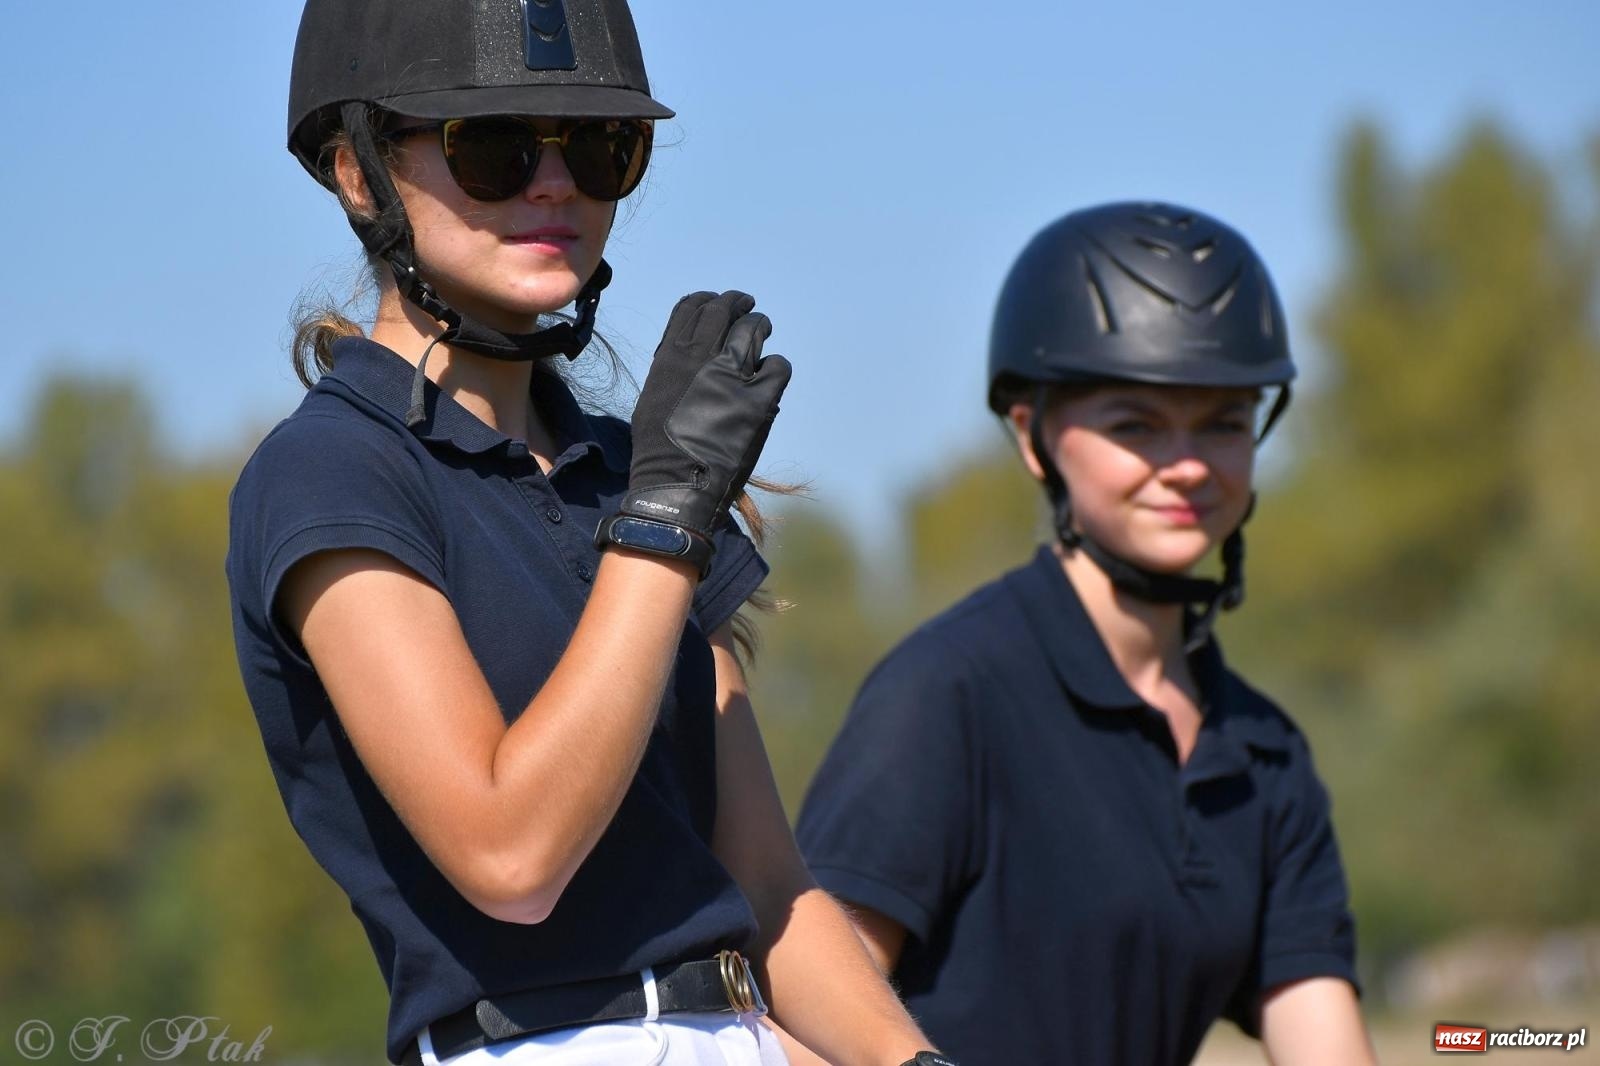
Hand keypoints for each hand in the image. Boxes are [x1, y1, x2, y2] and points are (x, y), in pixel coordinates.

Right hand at [623, 290, 790, 541]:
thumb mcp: (653, 396)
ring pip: (753, 329)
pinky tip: (768, 377)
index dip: (707, 300)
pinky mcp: (759, 398)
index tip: (717, 302)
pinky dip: (774, 366)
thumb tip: (687, 353)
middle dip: (737, 303)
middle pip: (725, 310)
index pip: (691, 307)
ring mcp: (732, 375)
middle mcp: (701, 357)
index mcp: (670, 356)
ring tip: (762, 329)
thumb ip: (671, 368)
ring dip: (759, 325)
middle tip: (746, 307)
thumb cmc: (659, 448)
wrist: (676, 482)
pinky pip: (777, 365)